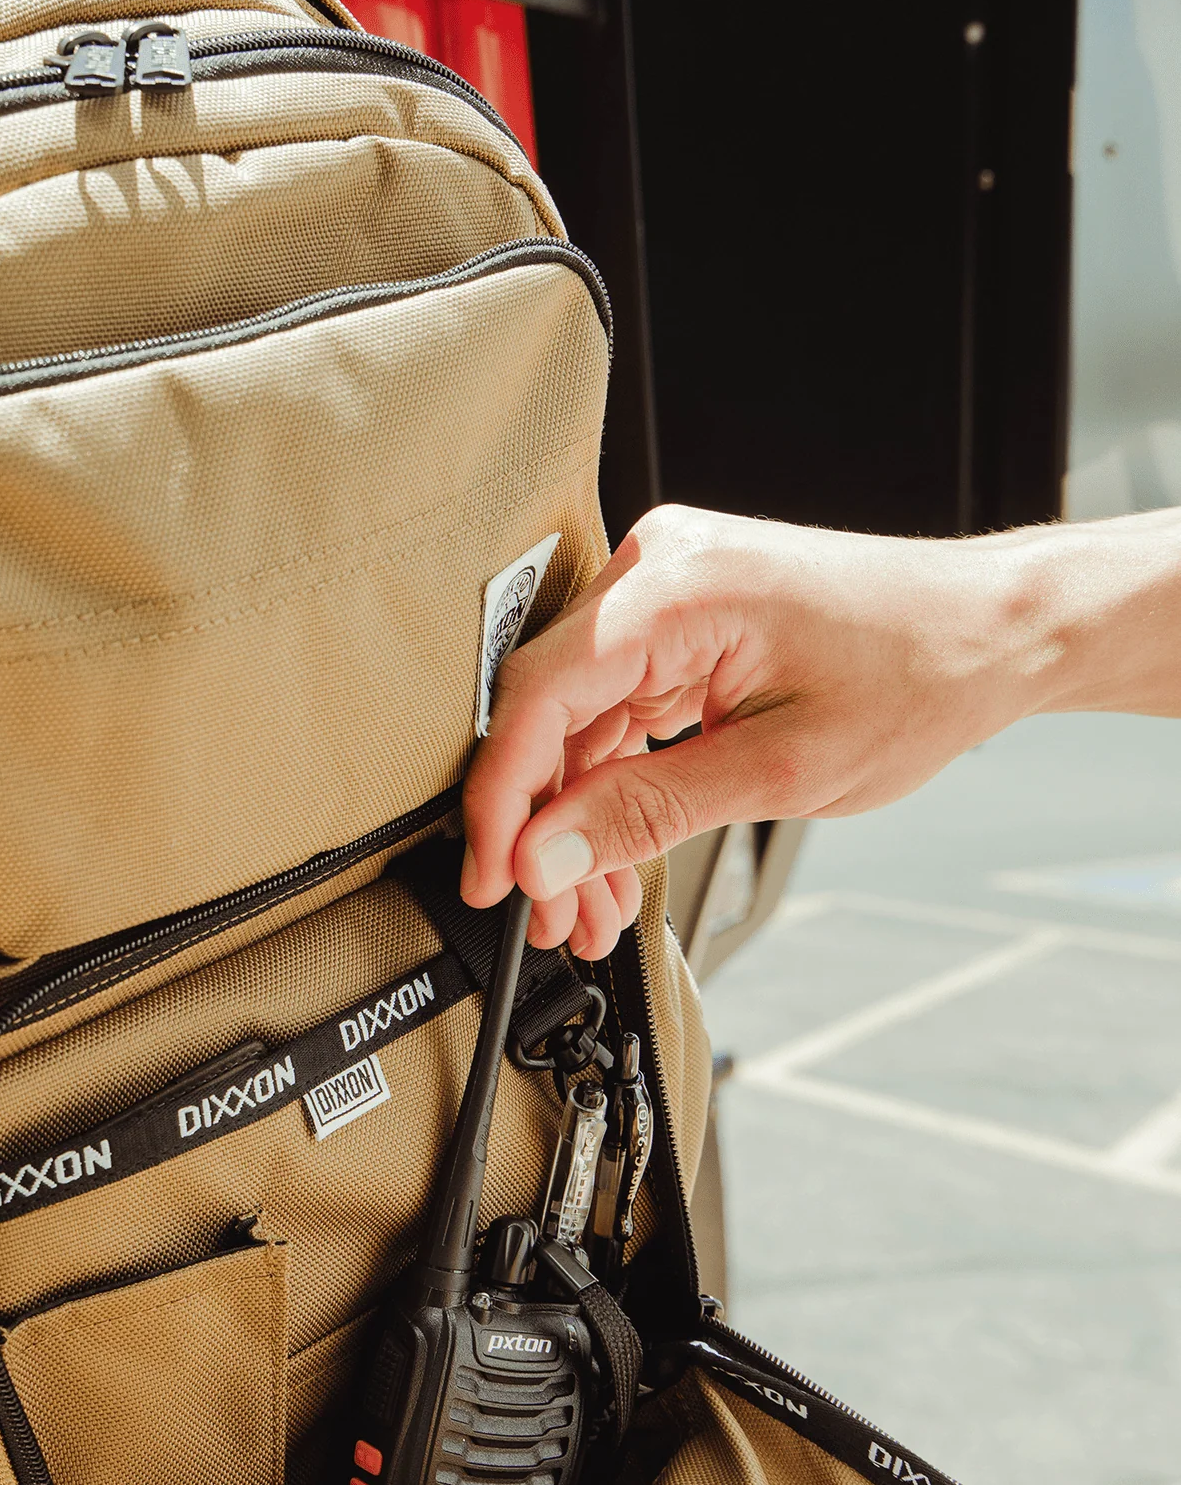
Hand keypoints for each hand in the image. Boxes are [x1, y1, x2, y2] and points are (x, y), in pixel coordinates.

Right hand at [460, 503, 1046, 953]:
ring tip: (592, 905)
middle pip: (547, 712)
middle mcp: (657, 569)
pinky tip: (614, 854)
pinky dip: (612, 784)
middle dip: (544, 827)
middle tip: (551, 915)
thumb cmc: (919, 675)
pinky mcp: (678, 618)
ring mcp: (664, 589)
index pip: (537, 695)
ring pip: (575, 721)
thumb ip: (647, 814)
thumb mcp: (779, 771)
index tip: (491, 877)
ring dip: (578, 817)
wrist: (993, 631)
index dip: (500, 800)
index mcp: (678, 587)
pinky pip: (614, 708)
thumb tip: (546, 856)